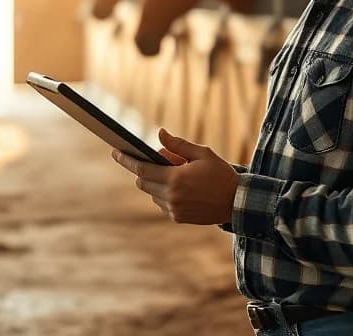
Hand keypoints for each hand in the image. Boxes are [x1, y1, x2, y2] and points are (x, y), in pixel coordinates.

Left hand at [111, 128, 238, 224]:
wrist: (237, 202)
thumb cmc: (221, 174)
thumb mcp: (202, 154)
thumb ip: (178, 145)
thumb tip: (160, 134)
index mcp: (175, 178)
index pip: (142, 169)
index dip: (126, 160)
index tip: (115, 152)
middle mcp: (171, 196)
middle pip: (143, 182)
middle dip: (146, 171)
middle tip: (164, 162)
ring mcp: (173, 209)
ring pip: (152, 193)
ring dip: (157, 183)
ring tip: (180, 175)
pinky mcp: (178, 218)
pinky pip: (162, 204)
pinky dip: (166, 195)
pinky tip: (184, 189)